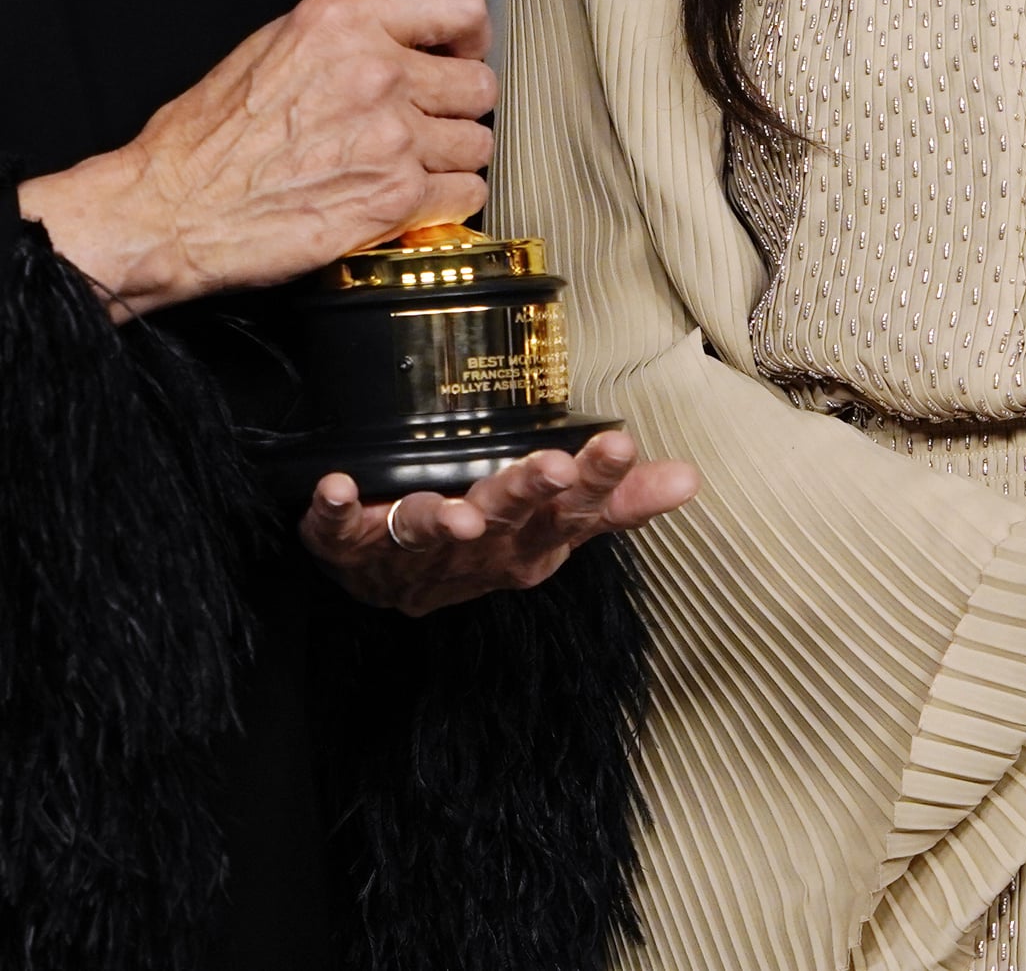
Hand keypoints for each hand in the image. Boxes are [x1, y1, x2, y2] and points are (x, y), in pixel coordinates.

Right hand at [19, 0, 496, 313]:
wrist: (173, 209)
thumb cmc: (208, 138)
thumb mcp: (273, 46)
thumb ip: (347, 35)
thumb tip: (400, 37)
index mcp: (343, 23)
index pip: (460, 4)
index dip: (472, 33)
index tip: (464, 51)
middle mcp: (375, 71)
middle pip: (478, 82)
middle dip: (456, 107)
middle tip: (428, 123)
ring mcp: (391, 135)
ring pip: (477, 142)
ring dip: (452, 158)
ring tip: (414, 166)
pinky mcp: (394, 198)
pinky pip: (464, 193)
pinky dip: (446, 201)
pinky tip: (412, 200)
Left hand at [299, 431, 699, 616]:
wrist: (392, 580)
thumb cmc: (487, 538)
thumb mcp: (556, 523)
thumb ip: (616, 498)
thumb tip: (692, 477)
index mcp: (530, 543)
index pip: (572, 512)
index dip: (596, 484)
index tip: (618, 445)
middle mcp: (476, 553)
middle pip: (506, 520)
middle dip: (528, 493)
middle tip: (553, 467)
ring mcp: (413, 555)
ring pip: (431, 534)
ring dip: (442, 522)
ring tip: (458, 512)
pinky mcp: (350, 548)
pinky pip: (338, 533)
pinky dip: (334, 513)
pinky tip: (334, 487)